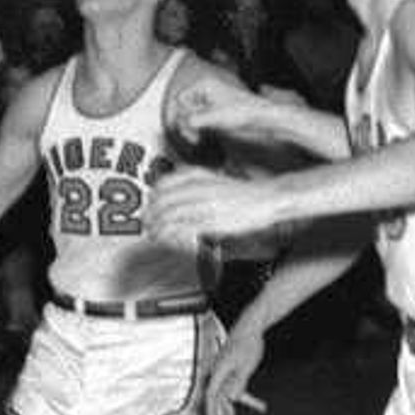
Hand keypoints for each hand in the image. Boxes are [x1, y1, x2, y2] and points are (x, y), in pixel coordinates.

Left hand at [146, 165, 280, 255]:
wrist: (268, 198)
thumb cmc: (240, 193)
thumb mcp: (213, 179)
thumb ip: (192, 183)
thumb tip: (168, 194)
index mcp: (197, 174)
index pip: (163, 185)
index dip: (152, 199)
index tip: (149, 209)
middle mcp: (198, 187)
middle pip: (163, 202)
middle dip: (151, 215)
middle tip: (147, 225)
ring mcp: (205, 204)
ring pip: (170, 216)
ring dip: (157, 227)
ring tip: (154, 235)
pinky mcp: (212, 221)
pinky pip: (184, 229)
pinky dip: (172, 235)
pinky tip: (169, 240)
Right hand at [165, 70, 289, 144]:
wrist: (262, 117)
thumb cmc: (244, 111)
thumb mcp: (216, 116)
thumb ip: (195, 120)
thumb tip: (182, 124)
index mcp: (204, 85)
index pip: (181, 99)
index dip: (181, 115)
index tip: (187, 128)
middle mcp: (205, 92)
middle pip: (184, 108)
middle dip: (185, 123)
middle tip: (192, 137)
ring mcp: (209, 103)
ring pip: (190, 116)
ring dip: (190, 128)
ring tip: (196, 139)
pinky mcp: (214, 113)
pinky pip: (198, 121)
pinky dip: (197, 130)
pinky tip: (200, 138)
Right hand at [198, 330, 268, 414]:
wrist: (250, 326)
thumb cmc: (248, 344)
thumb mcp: (245, 365)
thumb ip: (238, 383)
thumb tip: (231, 400)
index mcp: (217, 374)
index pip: (211, 399)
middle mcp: (217, 376)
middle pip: (215, 404)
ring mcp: (224, 376)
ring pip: (225, 400)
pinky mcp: (233, 375)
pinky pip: (238, 391)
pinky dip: (248, 400)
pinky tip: (263, 408)